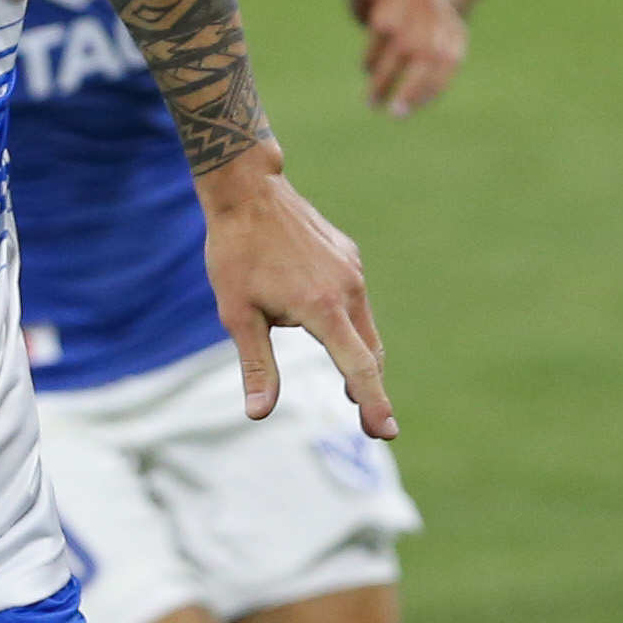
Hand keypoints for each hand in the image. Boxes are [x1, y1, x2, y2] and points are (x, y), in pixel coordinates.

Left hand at [199, 152, 393, 436]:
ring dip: (358, 358)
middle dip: (371, 390)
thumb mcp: (237, 315)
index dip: (373, 402)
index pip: (358, 366)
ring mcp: (352, 270)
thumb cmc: (236, 254)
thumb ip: (257, 365)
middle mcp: (348, 288)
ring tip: (353, 391)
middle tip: (371, 427)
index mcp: (322, 307)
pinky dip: (347, 325)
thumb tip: (258, 413)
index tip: (386, 430)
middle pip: (369, 351)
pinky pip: (353, 301)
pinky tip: (324, 327)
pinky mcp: (349, 257)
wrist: (248, 192)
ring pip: (364, 327)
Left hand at [343, 0, 467, 114]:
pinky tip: (419, 105)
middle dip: (389, 77)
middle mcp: (428, 6)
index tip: (366, 69)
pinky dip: (435, 87)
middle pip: (409, 47)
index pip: (387, 27)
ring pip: (434, 59)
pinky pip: (451, 65)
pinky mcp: (459, 36)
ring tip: (397, 114)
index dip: (375, 52)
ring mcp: (446, 21)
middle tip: (371, 103)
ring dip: (416, 89)